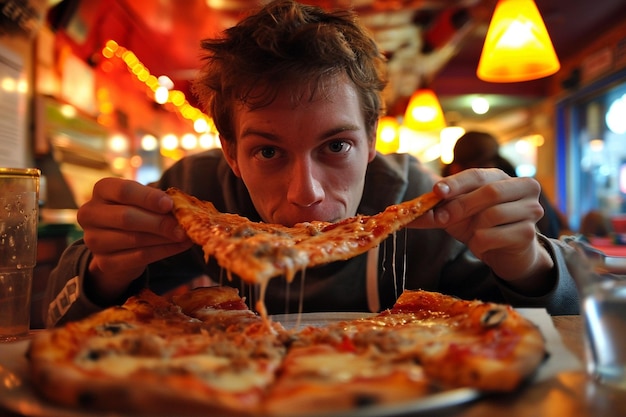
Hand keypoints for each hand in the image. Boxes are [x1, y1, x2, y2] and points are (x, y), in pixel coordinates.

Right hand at [77, 178, 192, 302]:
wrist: (119, 244)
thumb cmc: (136, 212)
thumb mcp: (143, 201)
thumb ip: (157, 202)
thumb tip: (181, 208)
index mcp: (101, 190)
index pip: (123, 190)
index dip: (148, 198)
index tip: (170, 204)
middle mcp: (90, 214)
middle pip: (127, 218)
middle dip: (159, 222)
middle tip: (183, 227)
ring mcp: (94, 240)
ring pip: (134, 239)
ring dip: (165, 238)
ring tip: (185, 236)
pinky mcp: (105, 262)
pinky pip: (139, 257)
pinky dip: (164, 251)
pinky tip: (180, 246)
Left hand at [411, 168, 553, 293]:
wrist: (505, 253)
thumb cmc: (481, 227)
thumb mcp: (455, 216)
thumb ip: (434, 211)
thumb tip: (403, 213)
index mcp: (502, 178)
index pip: (477, 175)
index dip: (456, 183)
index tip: (436, 191)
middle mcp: (523, 189)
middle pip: (489, 192)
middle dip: (461, 206)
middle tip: (441, 218)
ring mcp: (531, 210)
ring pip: (492, 216)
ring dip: (472, 228)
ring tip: (472, 235)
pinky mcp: (529, 234)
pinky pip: (494, 236)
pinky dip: (480, 244)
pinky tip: (483, 245)